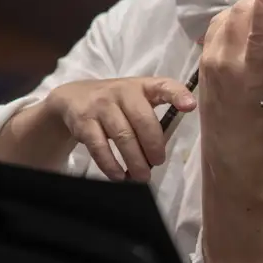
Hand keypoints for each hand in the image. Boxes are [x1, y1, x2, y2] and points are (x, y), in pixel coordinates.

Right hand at [45, 76, 195, 181]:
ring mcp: (101, 105)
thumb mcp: (135, 100)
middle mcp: (122, 91)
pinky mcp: (83, 121)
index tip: (190, 106)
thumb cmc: (115, 104)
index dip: (177, 94)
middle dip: (153, 146)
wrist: (73, 98)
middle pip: (143, 120)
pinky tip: (119, 176)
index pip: (163, 86)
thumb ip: (153, 116)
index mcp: (141, 86)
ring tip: (142, 177)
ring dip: (135, 160)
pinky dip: (111, 164)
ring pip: (123, 136)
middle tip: (158, 162)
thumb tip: (161, 153)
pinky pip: (99, 146)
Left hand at [199, 0, 262, 153]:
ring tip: (261, 17)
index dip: (262, 9)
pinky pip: (215, 27)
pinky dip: (231, 20)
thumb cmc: (262, 121)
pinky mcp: (202, 59)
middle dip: (257, 5)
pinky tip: (244, 27)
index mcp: (249, 73)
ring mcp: (210, 59)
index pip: (255, 33)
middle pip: (238, 16)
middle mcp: (225, 62)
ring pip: (225, 17)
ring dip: (243, 10)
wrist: (229, 144)